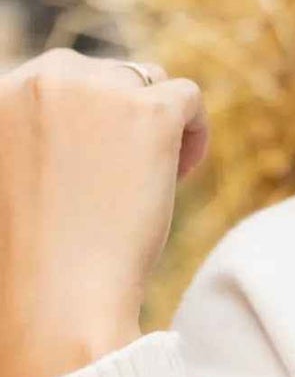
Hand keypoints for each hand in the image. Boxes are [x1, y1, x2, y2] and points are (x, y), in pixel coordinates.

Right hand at [0, 49, 208, 376]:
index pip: (52, 83)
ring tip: (149, 180)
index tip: (82, 171)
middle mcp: (40, 78)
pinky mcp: (151, 112)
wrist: (54, 301)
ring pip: (144, 81)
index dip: (77, 125)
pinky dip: (193, 131)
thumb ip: (32, 143)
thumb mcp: (12, 180)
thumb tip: (79, 137)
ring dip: (153, 122)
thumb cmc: (23, 261)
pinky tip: (179, 174)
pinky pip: (187, 96)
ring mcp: (98, 89)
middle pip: (98, 75)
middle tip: (117, 179)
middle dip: (115, 117)